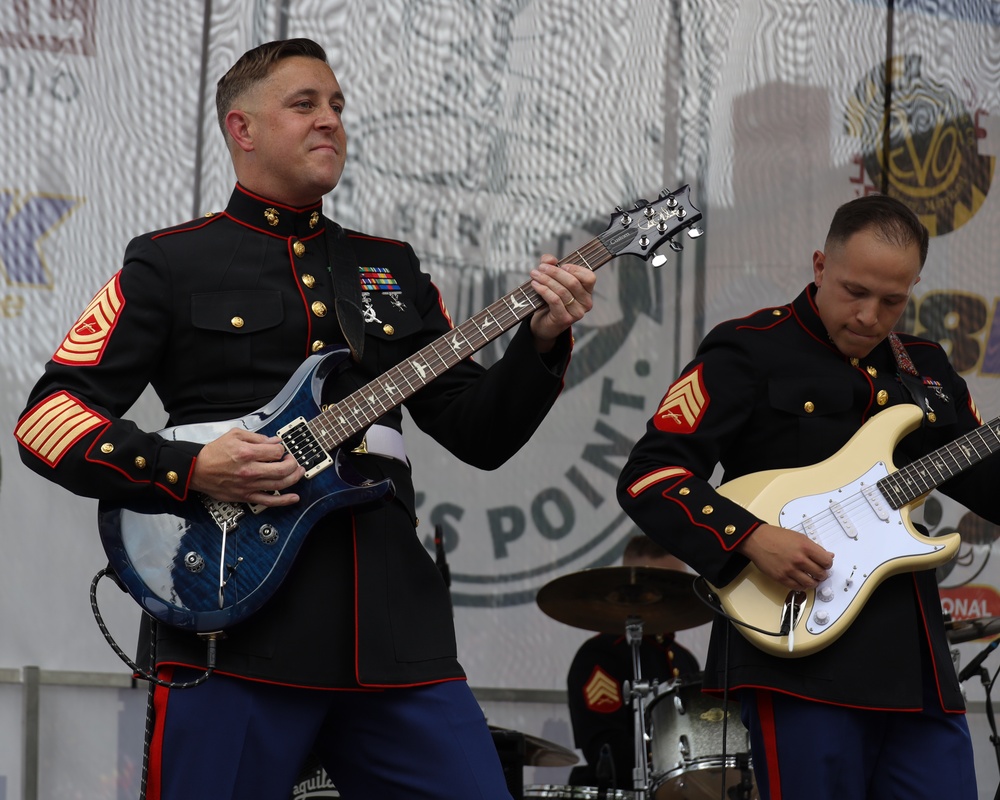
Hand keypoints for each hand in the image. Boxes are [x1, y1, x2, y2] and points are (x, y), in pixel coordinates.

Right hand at [190, 428, 304, 506]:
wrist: (197, 470)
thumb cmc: (214, 453)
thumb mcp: (234, 435)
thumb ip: (257, 437)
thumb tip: (275, 441)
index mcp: (247, 453)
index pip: (276, 452)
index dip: (282, 449)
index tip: (280, 449)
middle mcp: (250, 470)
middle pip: (283, 469)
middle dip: (293, 463)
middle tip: (293, 460)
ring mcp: (249, 485)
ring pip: (280, 484)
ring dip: (294, 478)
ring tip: (299, 472)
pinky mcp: (246, 496)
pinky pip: (269, 501)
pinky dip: (284, 500)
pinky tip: (294, 498)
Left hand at [528, 254, 595, 351]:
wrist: (543, 324)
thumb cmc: (550, 301)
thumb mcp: (552, 280)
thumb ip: (552, 265)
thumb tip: (550, 259)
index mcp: (587, 292)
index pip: (589, 277)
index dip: (575, 268)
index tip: (560, 264)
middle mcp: (586, 303)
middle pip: (573, 282)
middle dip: (554, 272)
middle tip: (540, 268)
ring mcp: (577, 313)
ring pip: (562, 291)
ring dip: (546, 280)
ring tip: (534, 275)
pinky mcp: (565, 319)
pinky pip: (554, 300)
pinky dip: (543, 290)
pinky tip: (535, 285)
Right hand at [737, 523, 833, 591]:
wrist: (757, 540)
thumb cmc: (775, 537)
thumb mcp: (799, 537)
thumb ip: (814, 547)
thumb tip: (828, 555)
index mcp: (805, 546)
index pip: (827, 561)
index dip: (828, 564)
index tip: (825, 564)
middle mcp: (799, 559)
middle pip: (820, 574)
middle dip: (822, 574)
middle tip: (819, 573)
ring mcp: (790, 569)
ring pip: (811, 583)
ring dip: (814, 582)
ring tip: (811, 578)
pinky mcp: (781, 577)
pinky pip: (797, 587)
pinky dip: (802, 586)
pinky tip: (802, 581)